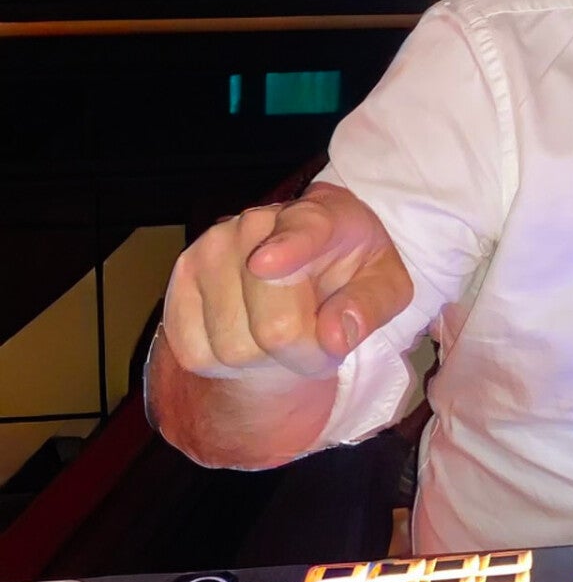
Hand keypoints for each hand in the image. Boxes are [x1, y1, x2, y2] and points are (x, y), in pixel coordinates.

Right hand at [162, 184, 411, 384]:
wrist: (307, 272)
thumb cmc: (351, 274)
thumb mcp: (386, 285)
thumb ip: (371, 306)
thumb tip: (335, 337)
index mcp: (321, 216)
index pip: (303, 231)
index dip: (287, 249)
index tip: (266, 262)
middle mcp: (254, 225)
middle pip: (274, 325)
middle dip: (305, 352)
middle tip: (320, 340)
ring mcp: (208, 253)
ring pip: (233, 348)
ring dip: (267, 361)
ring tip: (284, 329)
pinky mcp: (178, 287)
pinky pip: (196, 354)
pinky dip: (227, 365)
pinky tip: (248, 333)